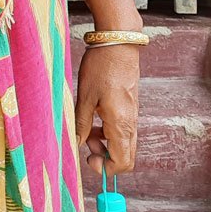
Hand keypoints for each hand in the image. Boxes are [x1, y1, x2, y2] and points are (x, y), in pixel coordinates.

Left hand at [74, 44, 140, 175]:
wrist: (119, 43)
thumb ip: (82, 124)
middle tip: (85, 143)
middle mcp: (131, 123)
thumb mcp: (85, 96)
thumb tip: (78, 144)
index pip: (122, 162)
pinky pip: (122, 130)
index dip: (105, 168)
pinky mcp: (130, 108)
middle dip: (105, 157)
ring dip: (105, 144)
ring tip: (86, 129)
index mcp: (121, 124)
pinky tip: (94, 118)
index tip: (88, 158)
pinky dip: (109, 132)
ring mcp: (132, 116)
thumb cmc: (101, 67)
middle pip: (126, 157)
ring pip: (124, 143)